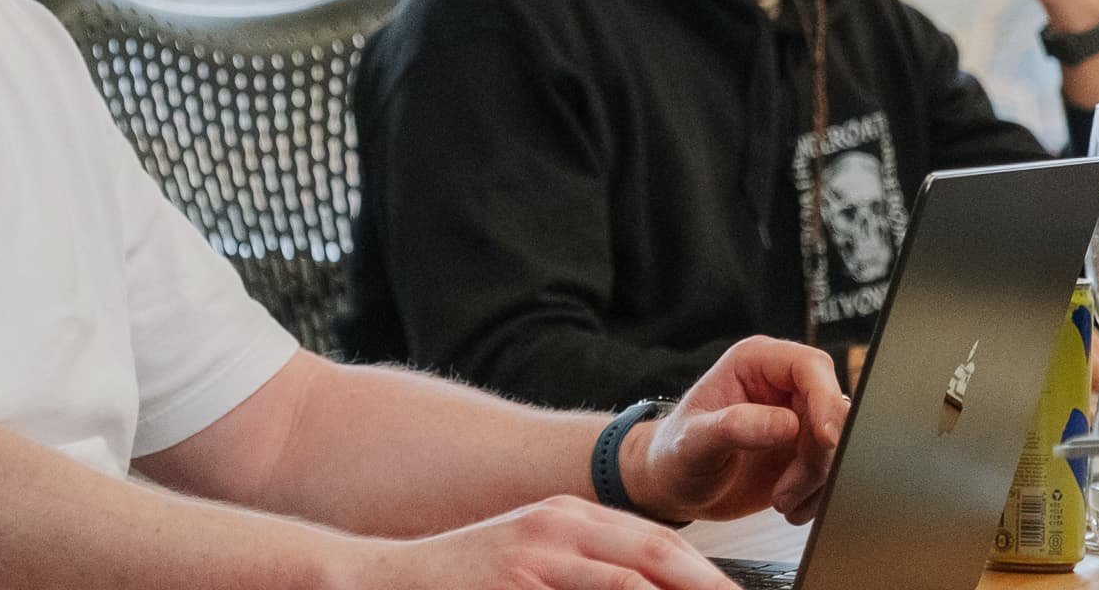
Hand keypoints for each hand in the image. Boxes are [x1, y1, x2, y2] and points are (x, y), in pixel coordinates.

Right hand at [348, 497, 735, 589]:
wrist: (388, 580)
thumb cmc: (466, 581)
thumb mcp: (533, 565)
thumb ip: (588, 575)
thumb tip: (643, 586)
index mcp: (569, 516)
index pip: (658, 543)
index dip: (707, 575)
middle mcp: (559, 522)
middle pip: (658, 553)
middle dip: (710, 586)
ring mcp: (538, 550)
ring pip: (633, 579)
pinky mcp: (519, 576)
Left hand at [621, 338, 847, 524]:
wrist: (675, 487)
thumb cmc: (674, 455)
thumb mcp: (693, 442)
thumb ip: (734, 427)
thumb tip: (787, 424)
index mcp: (754, 363)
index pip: (810, 366)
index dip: (826, 400)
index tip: (825, 440)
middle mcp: (782, 385)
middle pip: (834, 409)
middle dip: (819, 455)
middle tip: (787, 489)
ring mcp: (798, 418)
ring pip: (839, 443)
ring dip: (817, 480)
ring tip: (781, 500)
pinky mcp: (807, 450)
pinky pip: (835, 469)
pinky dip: (820, 494)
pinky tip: (790, 506)